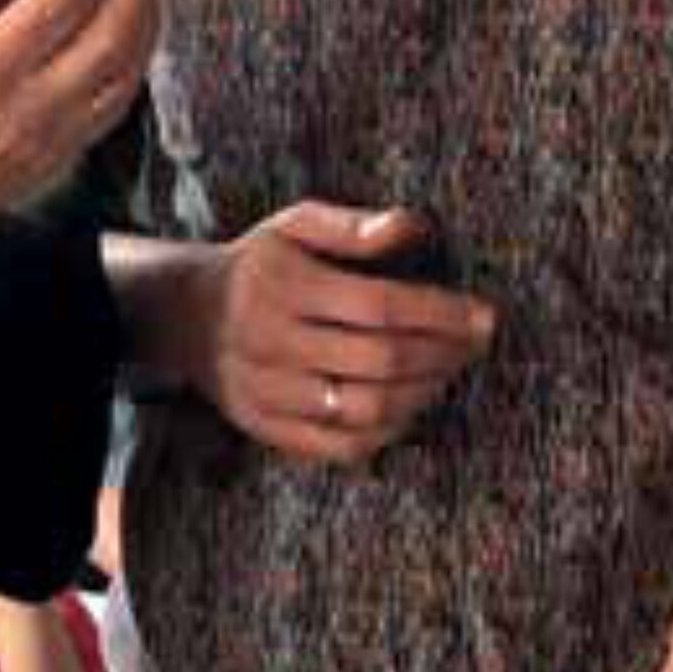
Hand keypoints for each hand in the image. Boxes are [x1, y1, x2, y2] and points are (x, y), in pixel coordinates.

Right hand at [173, 199, 496, 468]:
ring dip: (423, 394)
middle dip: (442, 353)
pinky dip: (388, 431)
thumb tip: (415, 226)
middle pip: (379, 359)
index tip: (484, 315)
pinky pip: (342, 446)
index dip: (440, 313)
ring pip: (366, 408)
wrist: (187, 315)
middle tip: (475, 344)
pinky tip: (410, 405)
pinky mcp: (266, 428)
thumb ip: (353, 227)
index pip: (378, 305)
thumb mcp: (295, 226)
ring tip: (448, 371)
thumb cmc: (260, 264)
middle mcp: (270, 340)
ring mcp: (266, 391)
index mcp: (281, 284)